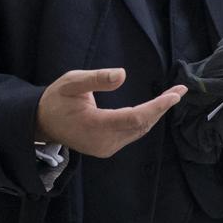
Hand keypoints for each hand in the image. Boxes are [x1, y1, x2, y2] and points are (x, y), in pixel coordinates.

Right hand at [35, 68, 185, 158]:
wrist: (42, 122)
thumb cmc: (57, 99)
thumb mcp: (72, 82)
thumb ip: (96, 79)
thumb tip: (122, 74)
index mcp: (95, 126)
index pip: (135, 117)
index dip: (157, 106)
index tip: (175, 95)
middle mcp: (104, 142)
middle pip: (141, 125)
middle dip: (162, 108)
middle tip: (181, 90)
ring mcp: (106, 147)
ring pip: (139, 130)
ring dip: (156, 113)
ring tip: (173, 96)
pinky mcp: (107, 147)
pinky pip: (132, 133)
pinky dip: (146, 119)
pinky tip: (156, 107)